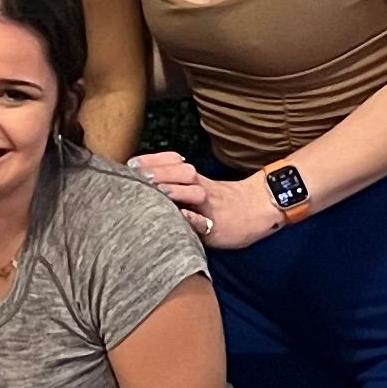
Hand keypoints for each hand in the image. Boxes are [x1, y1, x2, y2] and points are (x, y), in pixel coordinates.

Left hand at [134, 151, 276, 249]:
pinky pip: (205, 222)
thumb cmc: (218, 201)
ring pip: (194, 192)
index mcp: (193, 178)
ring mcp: (209, 206)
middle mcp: (200, 188)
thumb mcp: (197, 187)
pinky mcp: (216, 226)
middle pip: (181, 172)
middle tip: (138, 175)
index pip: (172, 162)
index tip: (130, 162)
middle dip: (160, 172)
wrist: (256, 210)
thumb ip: (174, 182)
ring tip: (159, 191)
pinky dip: (194, 219)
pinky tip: (182, 217)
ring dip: (176, 191)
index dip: (152, 161)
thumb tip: (140, 180)